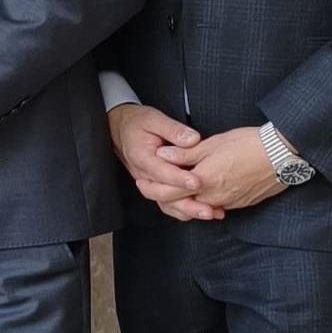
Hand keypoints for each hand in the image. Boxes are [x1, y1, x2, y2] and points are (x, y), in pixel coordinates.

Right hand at [106, 103, 221, 221]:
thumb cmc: (137, 123)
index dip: (180, 179)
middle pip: (165, 195)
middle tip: (208, 208)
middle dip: (188, 203)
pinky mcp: (156, 186)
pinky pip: (169, 203)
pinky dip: (186, 209)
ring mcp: (149, 183)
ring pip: (167, 203)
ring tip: (210, 212)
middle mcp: (144, 174)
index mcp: (142, 157)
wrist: (121, 129)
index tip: (197, 182)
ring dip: (189, 210)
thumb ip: (174, 130)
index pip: (162, 172)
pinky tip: (204, 210)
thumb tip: (193, 139)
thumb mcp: (154, 119)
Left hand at [162, 127, 287, 211]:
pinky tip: (199, 190)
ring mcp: (228, 203)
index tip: (142, 182)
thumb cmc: (247, 145)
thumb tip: (162, 155)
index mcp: (204, 181)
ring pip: (198, 207)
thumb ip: (185, 154)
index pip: (169, 193)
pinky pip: (214, 207)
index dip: (152, 188)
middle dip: (164, 196)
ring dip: (183, 200)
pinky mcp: (239, 204)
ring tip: (174, 186)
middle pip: (181, 204)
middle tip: (152, 185)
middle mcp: (214, 198)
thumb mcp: (211, 144)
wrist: (281, 156)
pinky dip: (202, 201)